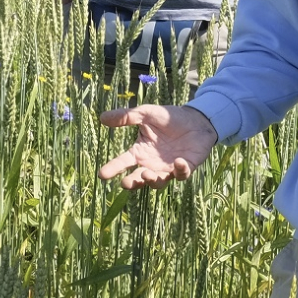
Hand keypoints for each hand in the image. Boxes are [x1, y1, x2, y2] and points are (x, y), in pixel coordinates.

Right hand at [98, 103, 217, 188]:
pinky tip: (178, 161)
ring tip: (146, 174)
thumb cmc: (168, 118)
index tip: (102, 174)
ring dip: (152, 181)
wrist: (195, 118)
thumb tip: (102, 117)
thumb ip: (126, 116)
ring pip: (158, 182)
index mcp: (140, 152)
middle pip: (138, 179)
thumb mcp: (146, 114)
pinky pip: (182, 174)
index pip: (123, 163)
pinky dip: (180, 170)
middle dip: (131, 183)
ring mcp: (169, 169)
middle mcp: (152, 165)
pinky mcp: (186, 168)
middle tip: (124, 183)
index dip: (113, 169)